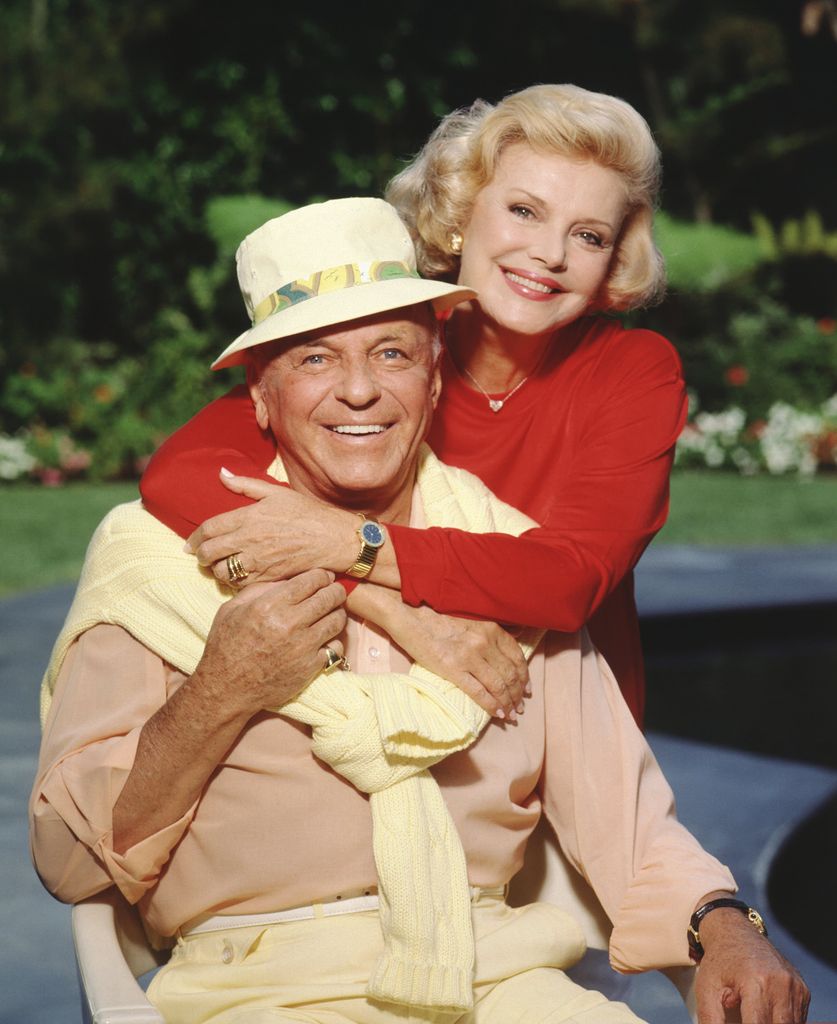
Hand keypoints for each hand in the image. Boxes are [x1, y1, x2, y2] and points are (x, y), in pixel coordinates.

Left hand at [185, 470, 357, 585]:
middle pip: (210, 553)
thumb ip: (245, 485)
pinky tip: (239, 576)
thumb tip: (221, 474)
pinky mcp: (268, 577)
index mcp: (248, 516)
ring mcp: (258, 561)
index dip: (195, 538)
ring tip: (219, 567)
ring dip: (217, 570)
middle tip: (202, 557)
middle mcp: (249, 540)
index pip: (209, 529)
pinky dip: (235, 582)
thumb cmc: (307, 513)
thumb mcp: (276, 492)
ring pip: (222, 572)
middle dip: (201, 556)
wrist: (333, 539)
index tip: (190, 544)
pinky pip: (241, 584)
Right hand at [193, 569, 347, 715]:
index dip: (322, 575)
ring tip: (330, 613)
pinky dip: (333, 641)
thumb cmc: (226, 645)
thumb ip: (261, 589)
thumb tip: (290, 578)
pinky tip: (324, 640)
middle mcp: (289, 624)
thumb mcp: (232, 608)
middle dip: (335, 591)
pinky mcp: (311, 667)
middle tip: (334, 592)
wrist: (226, 688)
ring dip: (336, 614)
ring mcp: (303, 647)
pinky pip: (336, 647)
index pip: (312, 580)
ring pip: (338, 620)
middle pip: (330, 597)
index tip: (324, 577)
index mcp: (269, 605)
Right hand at [349, 585, 528, 718]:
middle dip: (518, 694)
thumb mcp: (473, 618)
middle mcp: (484, 643)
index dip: (524, 677)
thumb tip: (517, 636)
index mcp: (491, 629)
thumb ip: (493, 630)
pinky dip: (492, 705)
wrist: (412, 618)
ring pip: (498, 686)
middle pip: (510, 674)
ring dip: (508, 703)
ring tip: (511, 714)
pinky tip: (498, 714)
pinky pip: (479, 692)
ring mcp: (469, 657)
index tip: (526, 690)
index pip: (517, 657)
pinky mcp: (453, 669)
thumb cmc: (440, 618)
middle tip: (520, 707)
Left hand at [696, 907, 809, 1022]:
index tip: (739, 1022)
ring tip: (750, 1011)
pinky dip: (780, 1022)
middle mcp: (781, 983)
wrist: (734, 933)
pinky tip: (764, 1010)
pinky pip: (796, 1020)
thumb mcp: (706, 989)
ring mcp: (795, 986)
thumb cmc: (719, 963)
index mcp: (756, 982)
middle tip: (744, 1016)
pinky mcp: (803, 990)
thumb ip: (712, 1020)